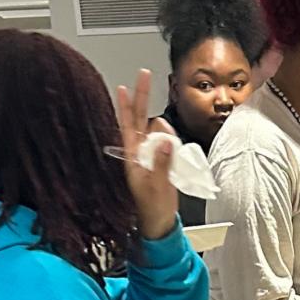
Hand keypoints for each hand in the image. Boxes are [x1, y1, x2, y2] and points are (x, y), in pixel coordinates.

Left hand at [116, 69, 178, 241]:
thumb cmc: (153, 208)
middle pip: (141, 119)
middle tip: (145, 75)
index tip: (126, 86)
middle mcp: (139, 152)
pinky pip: (166, 144)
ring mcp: (150, 156)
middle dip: (143, 97)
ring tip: (170, 156)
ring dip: (163, 131)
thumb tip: (166, 139)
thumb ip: (162, 162)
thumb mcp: (158, 186)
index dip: (128, 105)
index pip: (128, 124)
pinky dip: (170, 140)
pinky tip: (172, 146)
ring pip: (156, 132)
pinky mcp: (161, 162)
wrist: (159, 223)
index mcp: (132, 156)